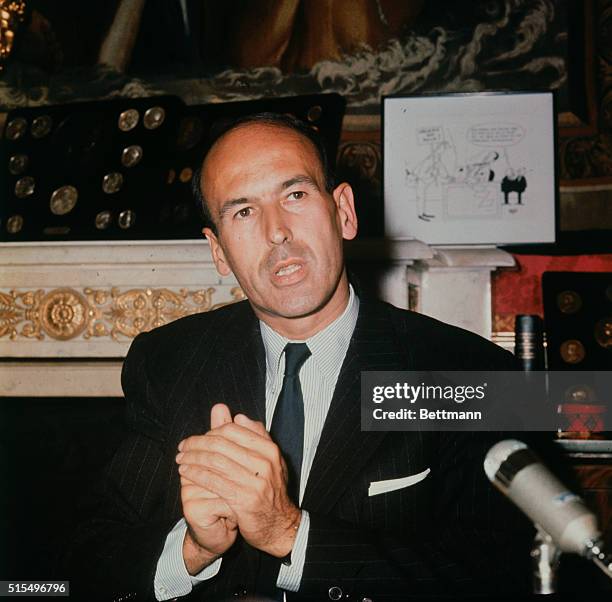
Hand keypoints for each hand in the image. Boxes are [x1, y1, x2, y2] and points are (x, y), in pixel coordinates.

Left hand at [177, 412, 300, 557]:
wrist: (280, 524)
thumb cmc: (270, 490)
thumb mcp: (270, 460)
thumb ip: (255, 436)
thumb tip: (238, 416)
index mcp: (269, 449)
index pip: (232, 430)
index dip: (210, 432)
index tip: (198, 437)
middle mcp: (264, 463)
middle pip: (221, 445)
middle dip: (197, 444)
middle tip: (183, 447)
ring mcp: (255, 482)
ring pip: (215, 462)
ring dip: (193, 458)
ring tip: (181, 458)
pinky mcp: (244, 500)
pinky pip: (213, 481)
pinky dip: (196, 474)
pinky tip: (186, 473)